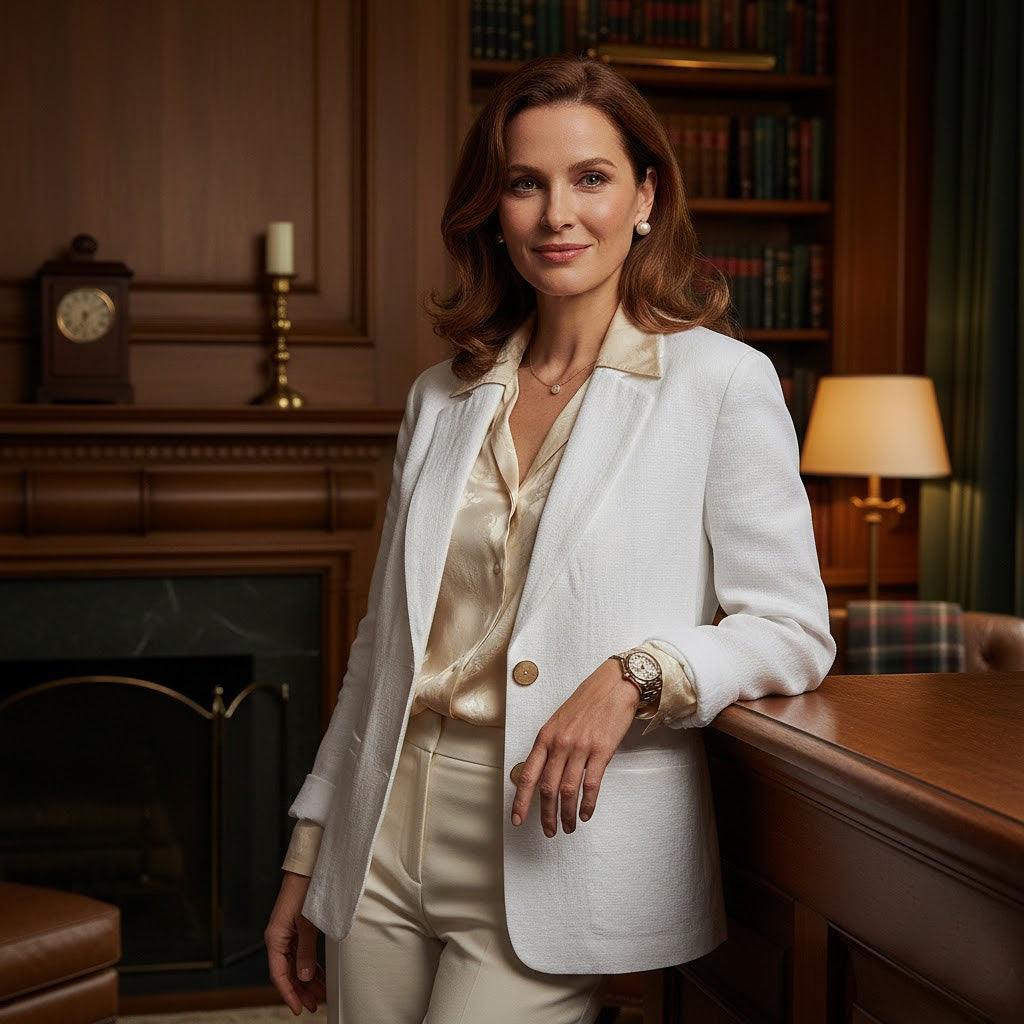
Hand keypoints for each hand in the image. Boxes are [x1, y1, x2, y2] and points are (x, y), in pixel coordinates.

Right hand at [265, 871, 326, 1015]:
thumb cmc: (304, 890)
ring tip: (319, 993)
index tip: (299, 1008)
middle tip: (314, 1004)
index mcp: (275, 938)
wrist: (308, 868)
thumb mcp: (307, 923)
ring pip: (294, 964)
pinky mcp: (295, 929)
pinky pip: (300, 954)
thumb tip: (304, 976)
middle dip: (300, 990)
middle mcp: (278, 938)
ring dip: (306, 979)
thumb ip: (306, 950)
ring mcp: (286, 934)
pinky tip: (317, 974)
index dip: (289, 993)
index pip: (279, 974)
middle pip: (287, 972)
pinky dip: (309, 965)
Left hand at [511, 658, 638, 836]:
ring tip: (568, 827)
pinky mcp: (602, 751)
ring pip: (568, 791)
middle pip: (548, 788)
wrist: (613, 686)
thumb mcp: (559, 721)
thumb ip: (550, 746)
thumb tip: (543, 773)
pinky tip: (586, 814)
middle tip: (550, 831)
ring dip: (567, 814)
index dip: (522, 801)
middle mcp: (560, 743)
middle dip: (547, 815)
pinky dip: (587, 804)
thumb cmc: (587, 702)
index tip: (519, 820)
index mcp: (545, 736)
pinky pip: (591, 785)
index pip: (528, 775)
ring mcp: (581, 747)